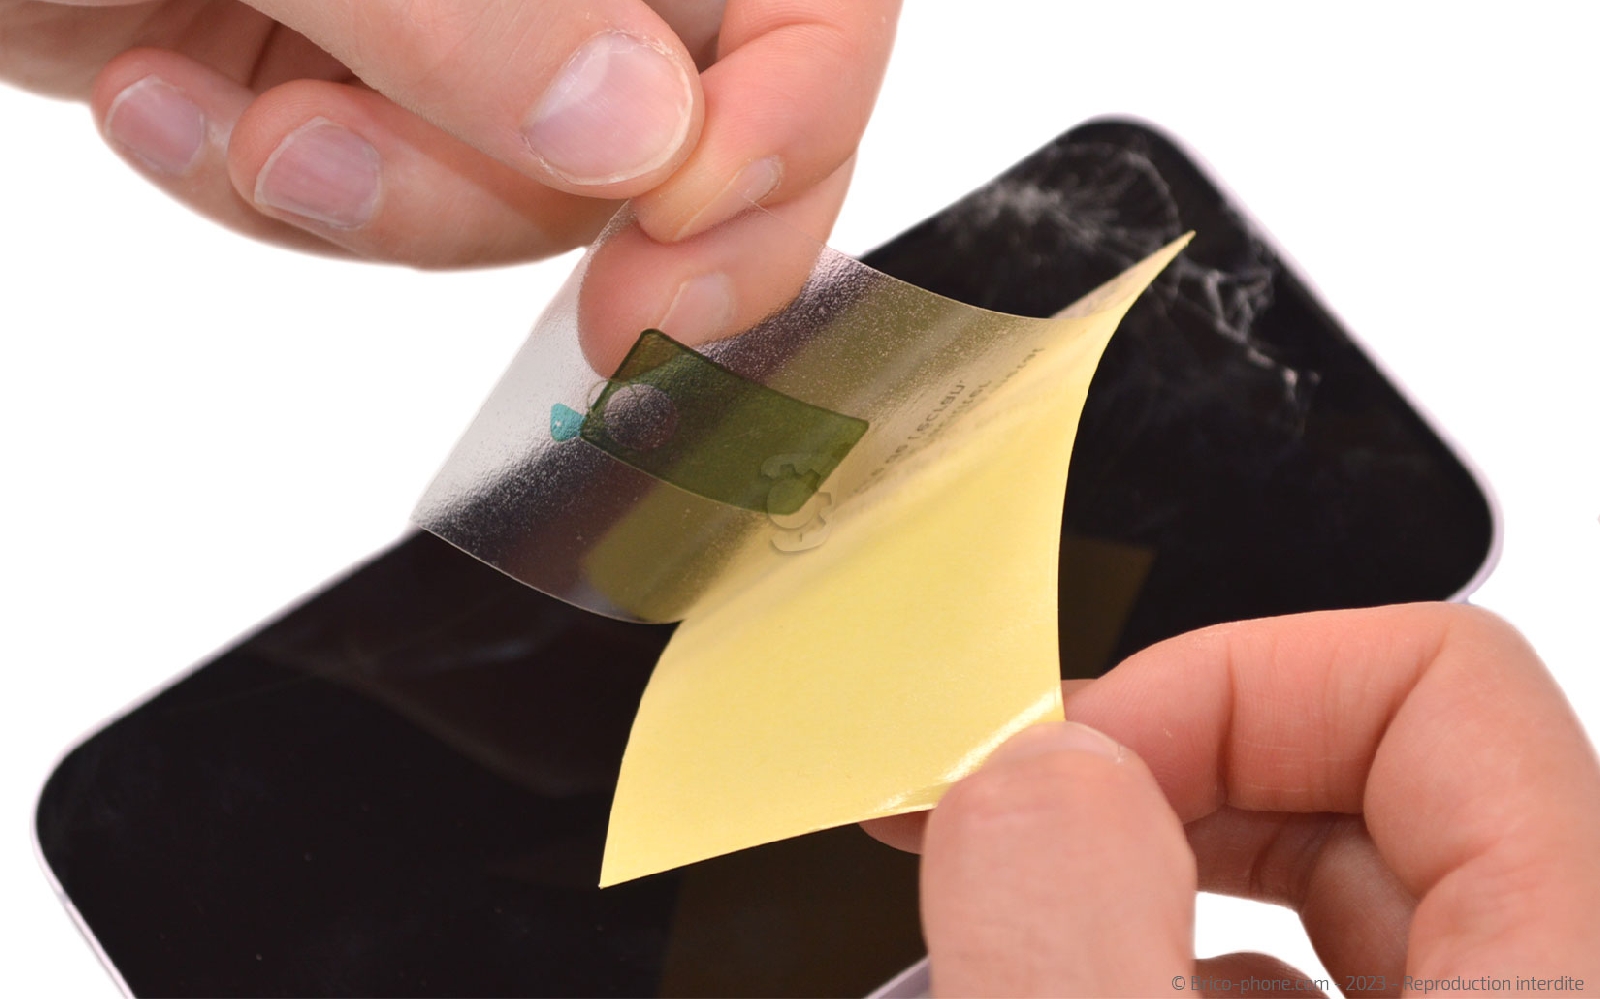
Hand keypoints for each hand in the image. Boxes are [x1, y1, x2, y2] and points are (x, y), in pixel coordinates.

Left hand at [0, 1, 896, 284]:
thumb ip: (467, 3)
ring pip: (539, 196)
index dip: (795, 114)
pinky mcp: (376, 85)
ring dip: (388, 206)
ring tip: (244, 129)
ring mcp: (471, 21)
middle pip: (694, 122)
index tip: (681, 220)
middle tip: (565, 317)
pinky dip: (288, 198)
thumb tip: (643, 140)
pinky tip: (169, 102)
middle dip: (569, 213)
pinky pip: (403, 210)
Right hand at [864, 604, 1599, 996]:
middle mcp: (1547, 998)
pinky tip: (1077, 988)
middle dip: (1155, 781)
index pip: (1437, 682)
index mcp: (1563, 983)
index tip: (1054, 768)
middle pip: (1368, 782)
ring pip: (1329, 904)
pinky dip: (1169, 969)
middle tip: (996, 830)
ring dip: (1147, 885)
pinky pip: (1301, 994)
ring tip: (1014, 928)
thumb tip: (1034, 781)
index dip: (1225, 682)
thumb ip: (1080, 953)